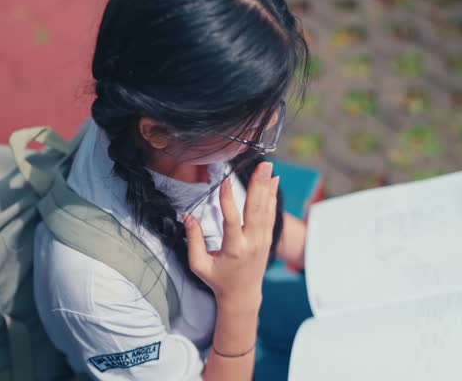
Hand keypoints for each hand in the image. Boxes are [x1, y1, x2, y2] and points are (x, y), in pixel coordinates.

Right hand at [184, 161, 278, 309]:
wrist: (243, 295)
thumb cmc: (218, 280)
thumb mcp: (199, 265)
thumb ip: (193, 240)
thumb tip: (187, 216)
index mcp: (234, 250)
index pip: (232, 221)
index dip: (228, 201)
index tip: (225, 182)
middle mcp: (252, 243)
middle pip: (256, 210)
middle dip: (258, 185)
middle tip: (262, 165)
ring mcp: (262, 240)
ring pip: (266, 209)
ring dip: (267, 186)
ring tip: (268, 167)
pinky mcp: (267, 238)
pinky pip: (271, 214)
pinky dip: (272, 196)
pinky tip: (274, 181)